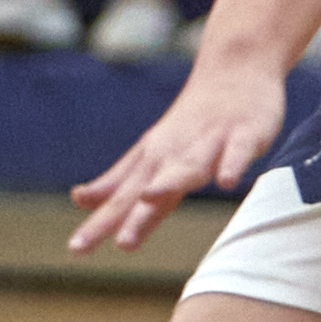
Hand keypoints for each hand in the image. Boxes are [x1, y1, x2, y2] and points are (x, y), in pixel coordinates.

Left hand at [68, 56, 285, 253]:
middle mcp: (175, 154)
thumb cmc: (190, 123)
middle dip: (134, 215)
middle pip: (150, 187)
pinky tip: (227, 182)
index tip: (76, 249)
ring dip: (170, 183)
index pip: (122, 200)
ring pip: (188, 167)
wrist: (234, 72)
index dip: (99, 225)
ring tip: (150, 199)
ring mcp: (209, 143)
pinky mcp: (244, 134)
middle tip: (120, 244)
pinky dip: (232, 165)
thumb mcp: (150, 153)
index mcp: (151, 162)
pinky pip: (238, 152)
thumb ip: (119, 181)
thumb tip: (80, 200)